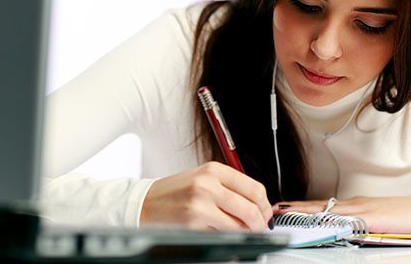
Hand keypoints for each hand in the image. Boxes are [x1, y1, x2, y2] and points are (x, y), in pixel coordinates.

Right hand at [140, 161, 272, 231]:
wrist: (144, 202)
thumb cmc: (174, 192)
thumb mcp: (202, 178)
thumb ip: (228, 187)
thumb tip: (256, 205)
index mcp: (213, 169)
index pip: (254, 188)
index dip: (265, 206)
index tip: (265, 214)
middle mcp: (208, 184)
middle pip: (251, 209)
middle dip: (260, 224)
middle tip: (260, 229)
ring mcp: (201, 204)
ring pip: (240, 225)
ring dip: (246, 233)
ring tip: (242, 233)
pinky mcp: (194, 224)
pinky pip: (222, 236)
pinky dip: (228, 239)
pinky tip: (223, 235)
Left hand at [272, 196, 410, 233]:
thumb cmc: (398, 217)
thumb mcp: (370, 221)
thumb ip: (353, 224)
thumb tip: (336, 229)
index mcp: (350, 207)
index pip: (319, 206)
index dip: (299, 208)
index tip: (280, 209)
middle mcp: (351, 205)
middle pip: (317, 206)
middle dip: (295, 208)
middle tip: (274, 209)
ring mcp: (360, 209)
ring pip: (326, 209)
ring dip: (305, 211)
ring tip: (286, 212)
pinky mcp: (370, 217)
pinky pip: (346, 219)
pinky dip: (331, 220)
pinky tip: (319, 221)